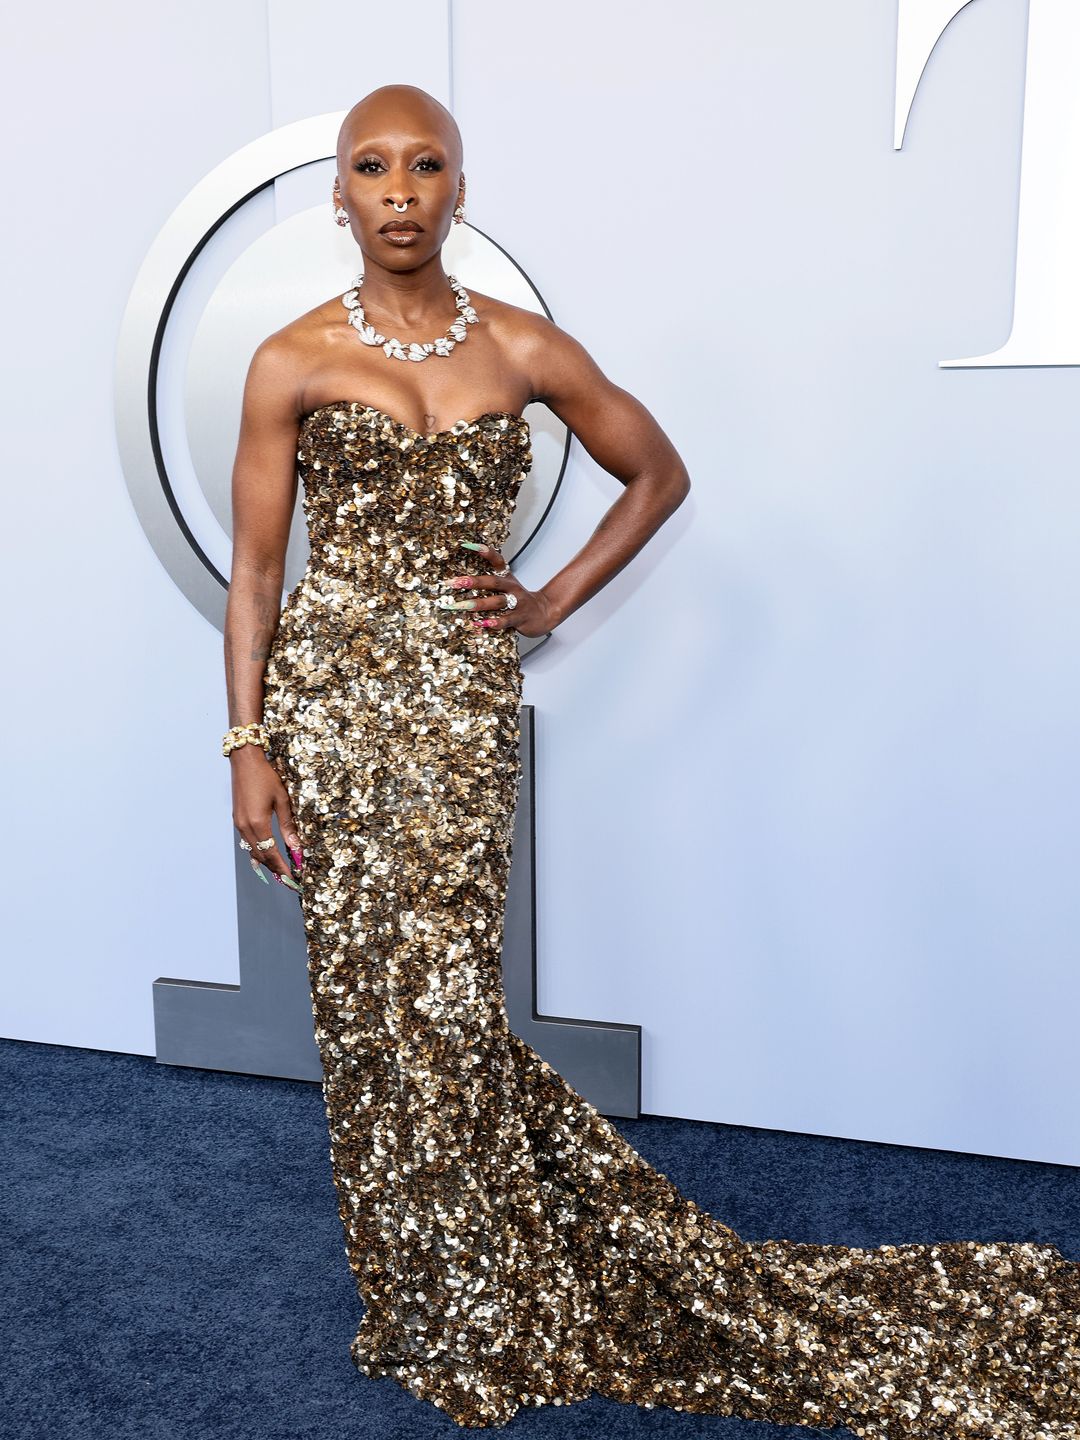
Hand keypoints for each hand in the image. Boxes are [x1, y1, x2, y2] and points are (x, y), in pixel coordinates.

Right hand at [230, 744, 304, 891]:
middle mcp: (245, 827)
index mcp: (257, 823)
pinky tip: (265, 856)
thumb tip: (296, 846)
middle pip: (260, 857)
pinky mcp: (237, 820)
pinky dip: (258, 852)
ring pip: (252, 851)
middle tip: (289, 880)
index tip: (293, 879)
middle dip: (275, 870)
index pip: (271, 854)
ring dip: (266, 863)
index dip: (282, 868)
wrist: (245, 761)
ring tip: (279, 872)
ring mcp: (239, 824)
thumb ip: (288, 825)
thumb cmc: (266, 776)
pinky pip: (247, 842)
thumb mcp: (282, 800)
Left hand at [443, 542, 559, 638]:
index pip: (497, 560)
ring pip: (498, 602)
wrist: (545, 612)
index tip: (468, 545)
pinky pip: (505, 620)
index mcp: (507, 577)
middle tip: (456, 582)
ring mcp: (517, 603)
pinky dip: (493, 622)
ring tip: (463, 605)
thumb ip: (489, 582)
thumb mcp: (507, 585)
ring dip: (480, 604)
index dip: (485, 552)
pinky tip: (481, 623)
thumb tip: (462, 580)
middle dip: (474, 582)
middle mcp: (512, 588)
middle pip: (494, 582)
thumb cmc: (520, 599)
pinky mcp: (519, 619)